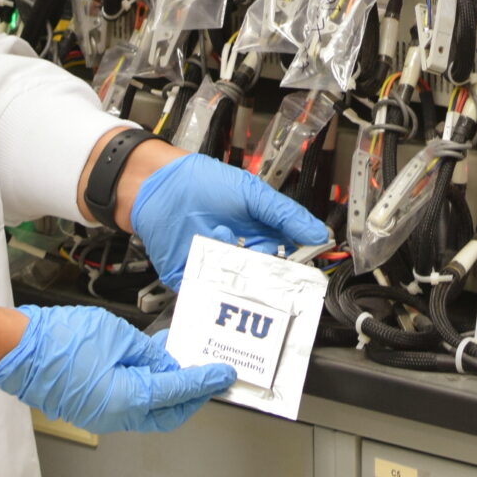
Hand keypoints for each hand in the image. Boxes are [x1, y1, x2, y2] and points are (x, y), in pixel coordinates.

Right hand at [0, 305, 230, 434]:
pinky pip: (127, 403)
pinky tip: (150, 365)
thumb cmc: (60, 339)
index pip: (178, 390)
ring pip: (147, 409)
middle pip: (166, 412)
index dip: (205, 380)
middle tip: (209, 377)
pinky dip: (145, 388)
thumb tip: (166, 362)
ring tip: (182, 364)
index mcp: (127, 398)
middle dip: (191, 396)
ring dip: (167, 390)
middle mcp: (116, 415)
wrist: (18, 351)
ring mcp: (100, 415)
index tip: (223, 374)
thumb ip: (147, 352)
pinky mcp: (89, 407)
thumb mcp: (116, 334)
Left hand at [127, 151, 331, 288]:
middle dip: (261, 279)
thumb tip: (319, 233)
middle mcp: (237, 255)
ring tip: (224, 246)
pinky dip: (206, 289)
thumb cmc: (203, 182)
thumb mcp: (251, 193)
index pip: (283, 262)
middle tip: (259, 266)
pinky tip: (207, 267)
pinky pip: (202, 294)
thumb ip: (285, 214)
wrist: (158, 183)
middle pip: (259, 281)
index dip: (292, 271)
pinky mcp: (188, 278)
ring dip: (233, 277)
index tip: (299, 276)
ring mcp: (213, 268)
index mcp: (257, 236)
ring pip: (233, 290)